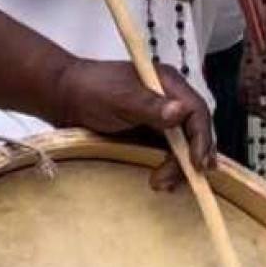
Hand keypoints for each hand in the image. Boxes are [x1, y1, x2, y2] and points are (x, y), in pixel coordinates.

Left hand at [54, 59, 216, 189]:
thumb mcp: (119, 98)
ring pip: (183, 147)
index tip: (197, 162)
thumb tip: (181, 111)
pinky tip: (160, 180)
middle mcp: (168, 101)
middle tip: (182, 178)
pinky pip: (167, 154)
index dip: (202, 137)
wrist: (64, 99)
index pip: (196, 111)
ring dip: (178, 167)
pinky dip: (168, 168)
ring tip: (161, 183)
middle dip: (192, 157)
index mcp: (166, 83)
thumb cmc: (88, 90)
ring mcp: (159, 120)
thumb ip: (150, 105)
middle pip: (194, 131)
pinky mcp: (149, 136)